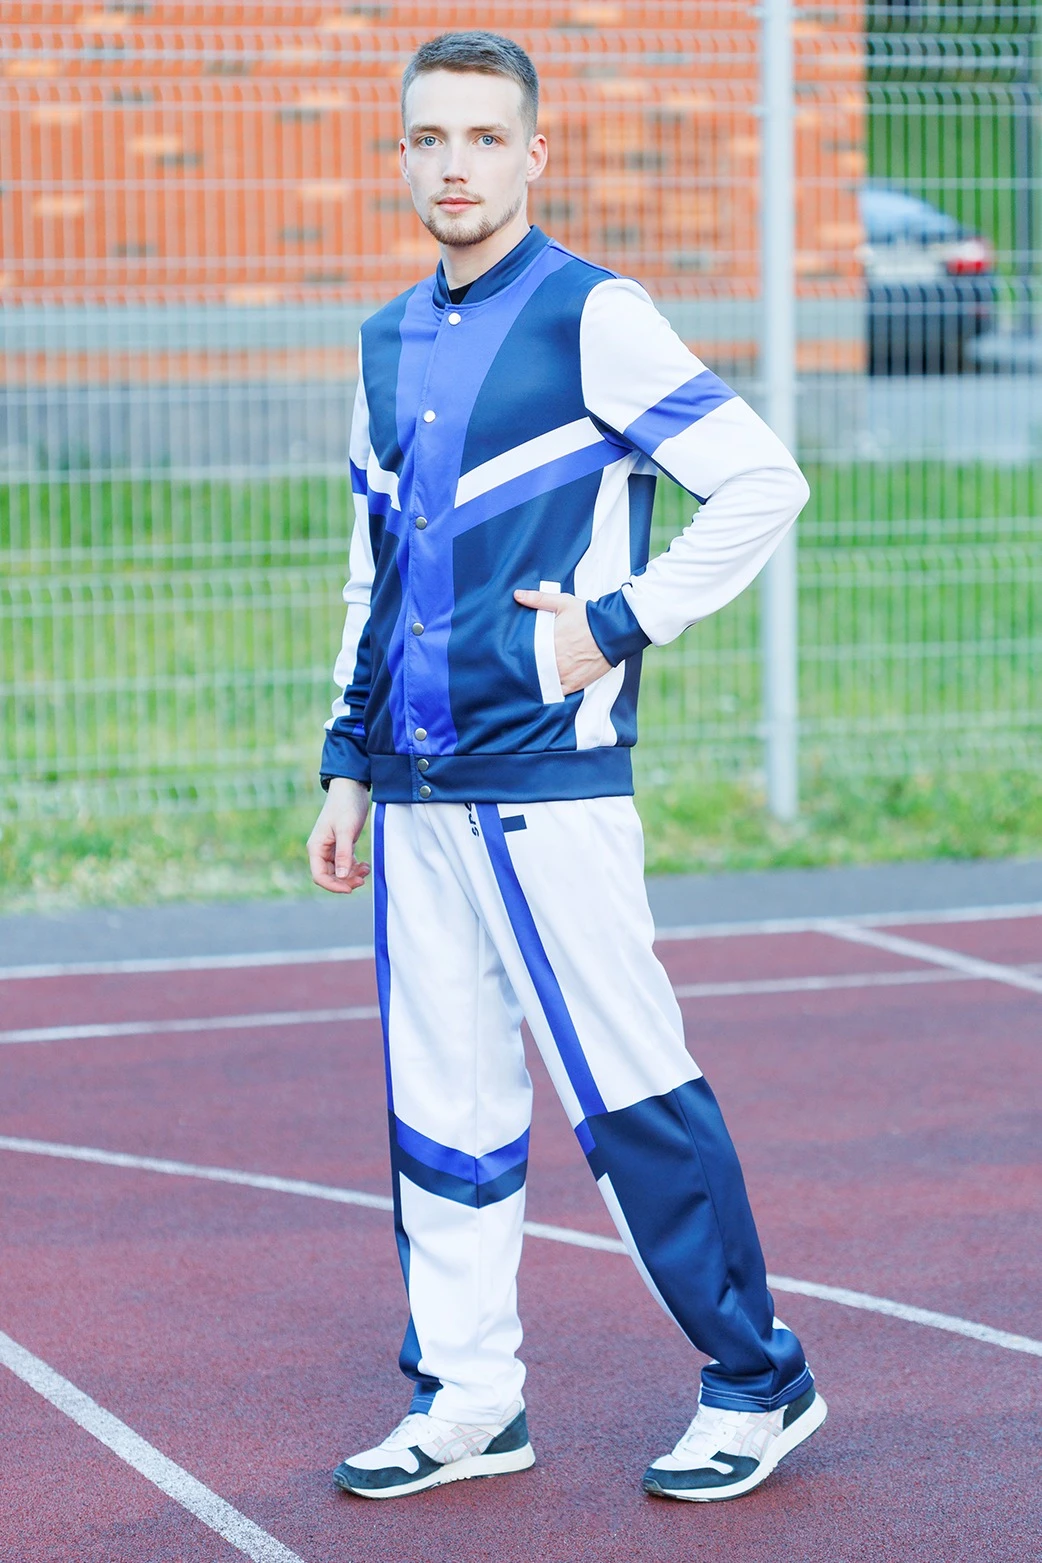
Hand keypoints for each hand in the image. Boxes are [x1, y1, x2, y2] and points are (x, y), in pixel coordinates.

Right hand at [307, 776, 371, 893]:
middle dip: (345, 881)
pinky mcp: (342, 844)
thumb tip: (342, 877)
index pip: (319, 876)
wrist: (352, 787)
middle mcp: (321, 849)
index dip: (333, 886)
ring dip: (352, 875)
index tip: (350, 888)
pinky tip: (365, 866)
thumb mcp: (346, 830)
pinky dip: (355, 867)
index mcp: (316, 847)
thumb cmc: (346, 806)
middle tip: (362, 880)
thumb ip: (344, 854)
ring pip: (339, 871)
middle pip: (330, 876)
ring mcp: (331, 848)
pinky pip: (346, 863)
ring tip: (366, 870)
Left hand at [513, 589, 611, 694]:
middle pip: (534, 669)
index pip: (527, 654)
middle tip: (524, 665)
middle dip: (529, 667)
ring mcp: (566, 674)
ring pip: (544, 682)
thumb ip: (539, 599)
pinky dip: (553, 690)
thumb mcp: (563, 602)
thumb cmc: (588, 616)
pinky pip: (559, 692)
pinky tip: (548, 685)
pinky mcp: (577, 683)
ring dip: (540, 679)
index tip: (516, 654)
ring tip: (535, 676)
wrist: (613, 630)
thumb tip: (518, 595)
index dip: (520, 655)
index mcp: (549, 642)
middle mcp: (556, 661)